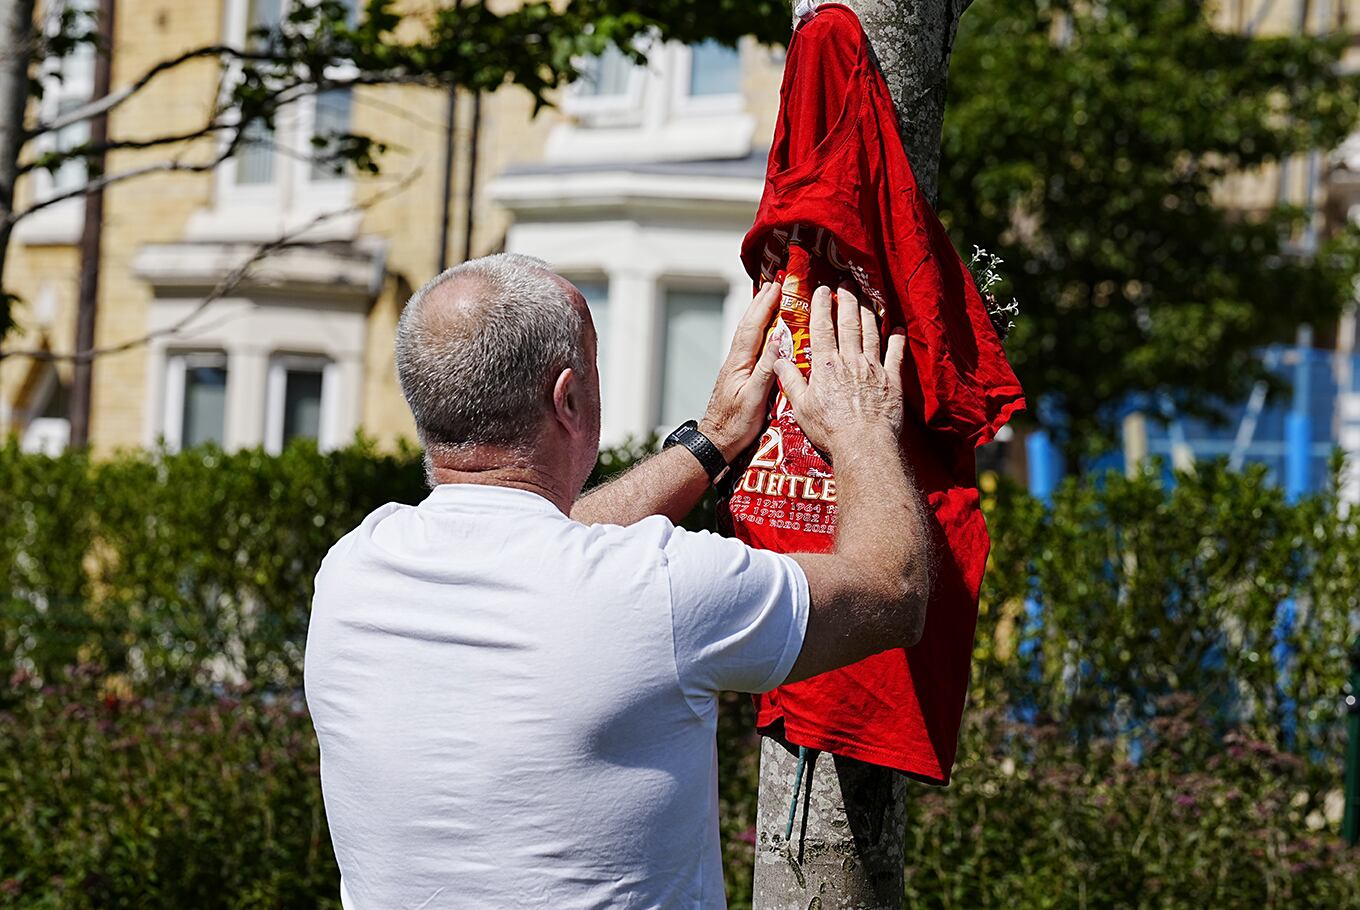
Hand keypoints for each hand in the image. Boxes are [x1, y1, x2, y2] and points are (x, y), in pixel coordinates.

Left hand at [698, 280, 782, 460]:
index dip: (765, 306)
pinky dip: (759, 331)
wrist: (716, 442)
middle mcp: (736, 361)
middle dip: (761, 302)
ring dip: (759, 314)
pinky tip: (766, 331)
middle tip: (775, 284)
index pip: (753, 327)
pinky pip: (751, 345)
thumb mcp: (754, 399)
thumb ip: (767, 369)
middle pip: (748, 325)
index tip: (778, 287)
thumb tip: (778, 341)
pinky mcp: (739, 376)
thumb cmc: (735, 425)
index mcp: (739, 363)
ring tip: (770, 299)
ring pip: (748, 334)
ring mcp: (736, 368)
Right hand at [772, 283, 905, 455]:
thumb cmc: (830, 430)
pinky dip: (897, 339)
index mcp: (826, 366)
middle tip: (846, 284)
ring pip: (871, 333)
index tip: (822, 291)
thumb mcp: (800, 407)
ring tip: (866, 299)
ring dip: (869, 313)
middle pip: (848, 324)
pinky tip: (897, 328)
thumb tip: (778, 360)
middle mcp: (850, 361)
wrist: (863, 444)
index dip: (821, 307)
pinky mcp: (892, 380)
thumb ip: (790, 380)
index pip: (822, 329)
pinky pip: (895, 354)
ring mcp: (873, 368)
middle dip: (847, 301)